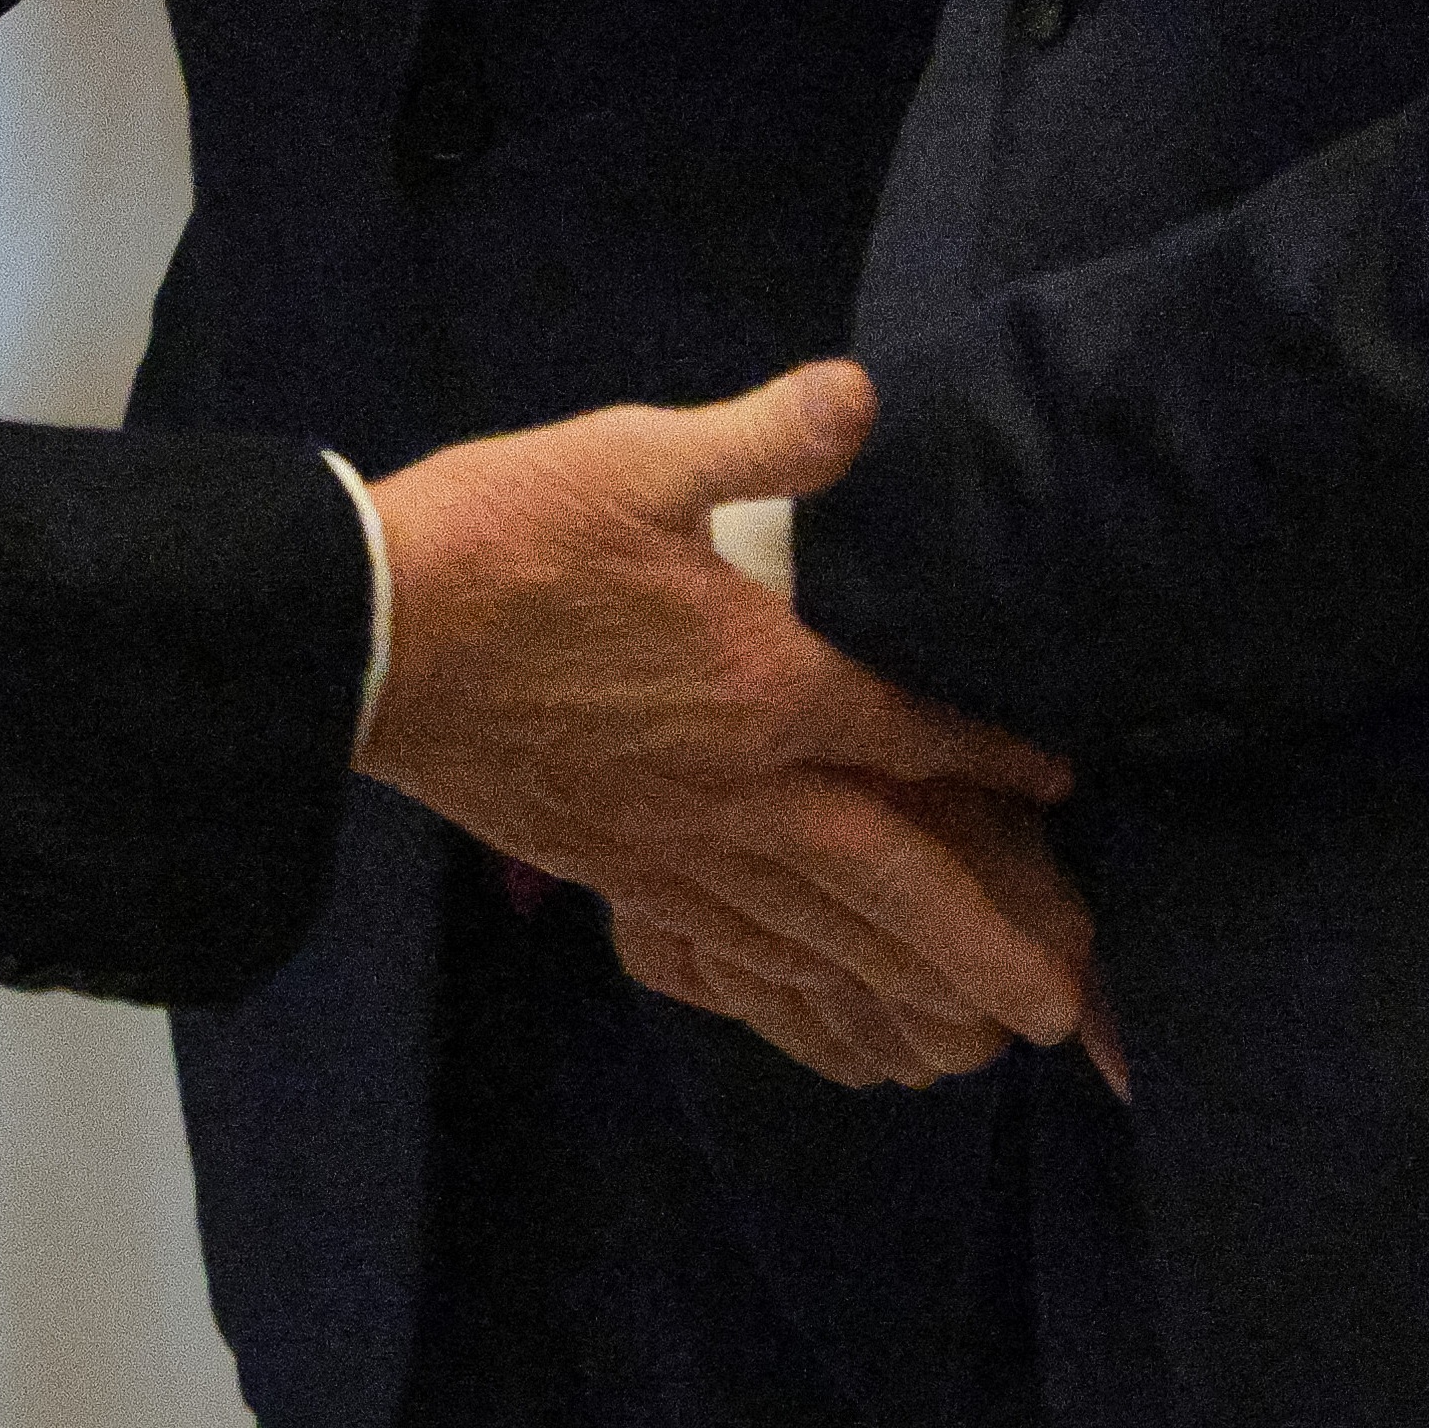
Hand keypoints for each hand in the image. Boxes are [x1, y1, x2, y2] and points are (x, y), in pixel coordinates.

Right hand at [365, 362, 1095, 1088]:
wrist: (362, 638)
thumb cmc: (502, 538)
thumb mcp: (633, 458)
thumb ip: (763, 435)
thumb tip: (863, 396)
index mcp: (760, 685)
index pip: (910, 735)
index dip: (995, 761)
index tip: (1062, 783)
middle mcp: (736, 790)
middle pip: (888, 883)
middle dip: (985, 946)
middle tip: (1066, 1012)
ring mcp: (673, 847)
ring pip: (817, 937)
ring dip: (908, 988)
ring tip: (979, 1031)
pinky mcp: (615, 873)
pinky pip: (731, 952)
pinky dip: (797, 988)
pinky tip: (823, 1002)